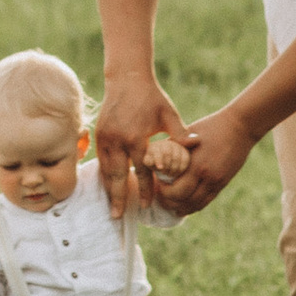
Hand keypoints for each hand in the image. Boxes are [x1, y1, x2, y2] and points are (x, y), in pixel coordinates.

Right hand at [96, 78, 187, 217]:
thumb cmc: (151, 97)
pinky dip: (104, 175)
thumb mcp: (168, 113)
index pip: (141, 169)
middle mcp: (116, 139)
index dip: (144, 188)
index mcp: (135, 136)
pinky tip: (108, 186)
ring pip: (105, 170)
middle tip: (118, 217)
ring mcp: (104, 137)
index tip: (146, 205)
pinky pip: (101, 160)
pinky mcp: (98, 134)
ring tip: (112, 207)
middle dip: (118, 197)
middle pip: (116, 175)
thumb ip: (180, 132)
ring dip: (108, 189)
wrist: (127, 78)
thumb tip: (197, 144)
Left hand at [158, 103, 254, 215]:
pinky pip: (207, 200)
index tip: (156, 187)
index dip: (163, 192)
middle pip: (184, 200)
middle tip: (161, 199)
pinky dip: (195, 206)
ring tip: (172, 207)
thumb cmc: (211, 126)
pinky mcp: (224, 182)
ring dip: (183, 207)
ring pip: (196, 204)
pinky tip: (187, 206)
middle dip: (170, 202)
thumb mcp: (189, 134)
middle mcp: (206, 176)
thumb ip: (173, 147)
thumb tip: (156, 155)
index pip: (175, 190)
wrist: (240, 126)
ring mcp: (216, 181)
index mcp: (195, 163)